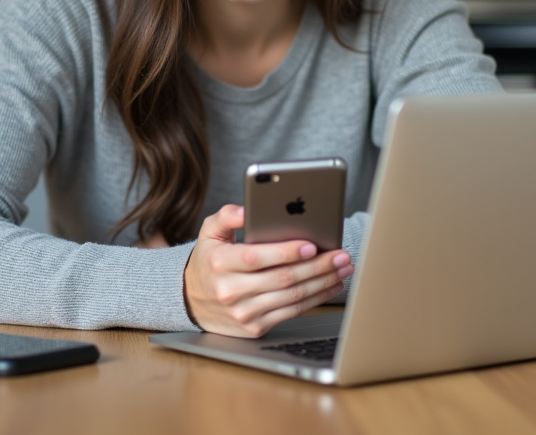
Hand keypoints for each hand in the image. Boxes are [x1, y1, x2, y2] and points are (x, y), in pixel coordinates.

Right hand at [183, 204, 352, 337]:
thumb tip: (246, 209)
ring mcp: (244, 312)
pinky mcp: (255, 327)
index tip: (311, 245)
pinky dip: (315, 299)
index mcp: (220, 263)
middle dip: (317, 266)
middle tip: (340, 255)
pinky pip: (291, 312)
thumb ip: (227, 216)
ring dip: (322, 282)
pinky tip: (330, 286)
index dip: (285, 252)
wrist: (193, 301)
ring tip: (342, 269)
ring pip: (292, 297)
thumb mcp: (209, 233)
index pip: (256, 257)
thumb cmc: (209, 261)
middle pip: (282, 278)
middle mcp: (230, 290)